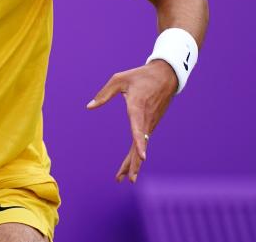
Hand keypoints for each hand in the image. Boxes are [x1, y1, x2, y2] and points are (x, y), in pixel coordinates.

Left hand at [87, 60, 177, 182]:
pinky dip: (138, 153)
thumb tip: (89, 107)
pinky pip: (144, 140)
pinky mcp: (152, 123)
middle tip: (127, 179)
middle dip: (134, 162)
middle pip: (141, 144)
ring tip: (125, 178)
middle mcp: (146, 118)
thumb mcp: (119, 79)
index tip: (143, 156)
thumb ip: (104, 94)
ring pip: (142, 145)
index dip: (140, 142)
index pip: (138, 127)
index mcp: (137, 106)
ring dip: (134, 162)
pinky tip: (133, 162)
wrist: (166, 76)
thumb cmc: (140, 76)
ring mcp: (151, 122)